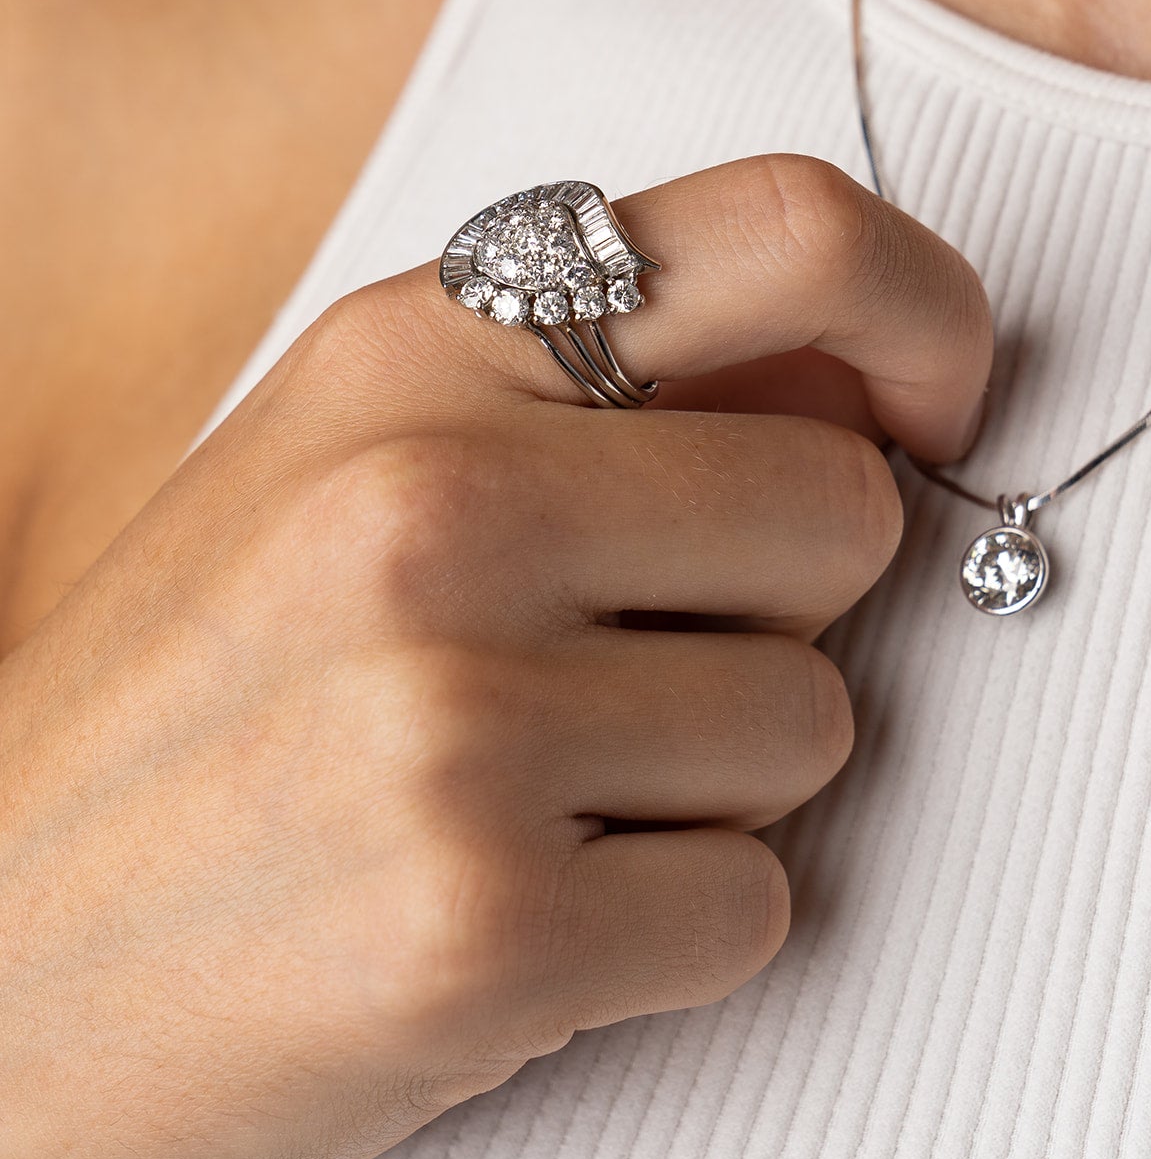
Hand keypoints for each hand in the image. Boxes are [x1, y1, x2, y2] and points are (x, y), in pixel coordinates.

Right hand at [0, 156, 990, 1158]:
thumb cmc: (208, 710)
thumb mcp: (356, 465)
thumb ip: (604, 394)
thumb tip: (871, 378)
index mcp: (415, 350)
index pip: (795, 229)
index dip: (927, 315)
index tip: (935, 414)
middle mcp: (433, 502)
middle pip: (851, 513)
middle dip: (785, 610)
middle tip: (631, 670)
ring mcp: (452, 716)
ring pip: (818, 725)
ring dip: (718, 784)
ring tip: (540, 798)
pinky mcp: (485, 925)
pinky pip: (757, 904)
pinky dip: (677, 929)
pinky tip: (528, 913)